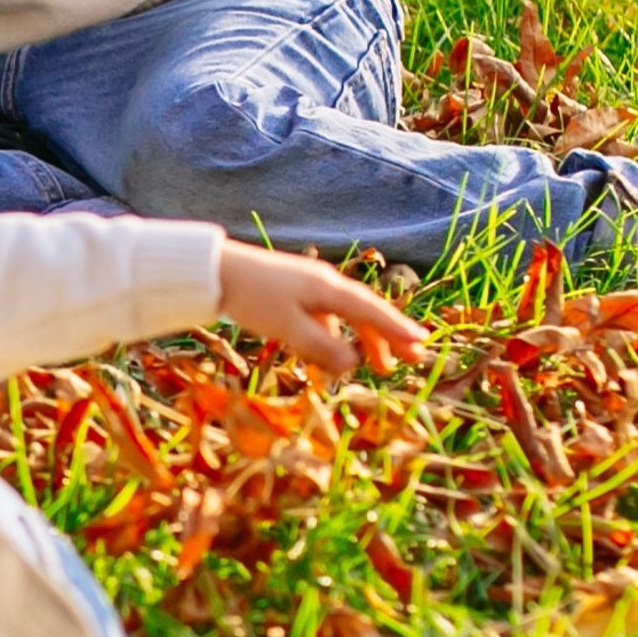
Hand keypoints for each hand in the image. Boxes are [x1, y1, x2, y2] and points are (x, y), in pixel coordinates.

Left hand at [216, 241, 429, 375]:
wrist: (216, 270)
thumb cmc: (252, 297)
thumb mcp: (287, 327)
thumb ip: (320, 346)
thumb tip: (354, 366)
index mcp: (327, 288)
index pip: (371, 310)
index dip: (396, 328)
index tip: (421, 343)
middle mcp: (325, 283)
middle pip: (366, 311)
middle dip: (390, 335)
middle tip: (413, 358)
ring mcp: (310, 286)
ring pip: (347, 314)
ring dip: (364, 339)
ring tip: (380, 366)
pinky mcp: (295, 293)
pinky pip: (326, 315)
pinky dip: (337, 335)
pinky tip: (335, 355)